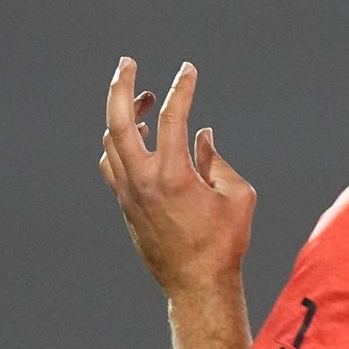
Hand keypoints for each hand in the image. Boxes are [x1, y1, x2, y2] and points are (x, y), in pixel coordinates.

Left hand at [99, 57, 255, 295]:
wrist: (197, 284)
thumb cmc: (223, 243)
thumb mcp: (237, 196)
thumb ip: (218, 160)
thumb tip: (202, 136)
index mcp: (174, 174)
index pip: (171, 117)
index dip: (181, 88)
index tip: (187, 69)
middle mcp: (143, 180)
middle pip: (119, 120)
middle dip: (121, 86)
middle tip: (127, 63)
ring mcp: (128, 193)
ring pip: (112, 141)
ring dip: (123, 115)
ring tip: (142, 101)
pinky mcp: (125, 205)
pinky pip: (112, 164)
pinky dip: (120, 144)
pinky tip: (136, 138)